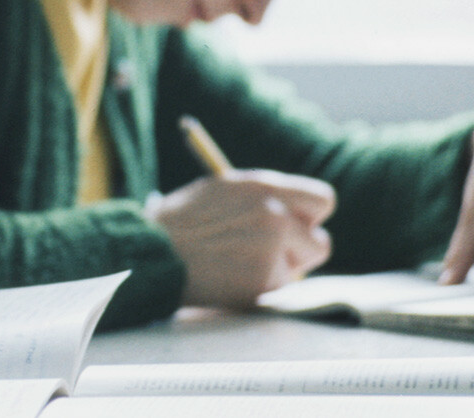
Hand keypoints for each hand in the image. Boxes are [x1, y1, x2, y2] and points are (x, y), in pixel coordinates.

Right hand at [151, 168, 335, 307]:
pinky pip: (277, 287)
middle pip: (320, 241)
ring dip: (280, 269)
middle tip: (275, 253)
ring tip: (242, 263)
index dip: (310, 216)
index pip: (322, 200)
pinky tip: (230, 276)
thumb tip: (293, 211)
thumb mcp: (220, 190)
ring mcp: (270, 248)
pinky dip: (259, 286)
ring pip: (299, 268)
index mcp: (263, 186)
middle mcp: (273, 214)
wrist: (152, 252)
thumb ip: (260, 198)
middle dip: (301, 250)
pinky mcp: (263, 280)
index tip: (297, 224)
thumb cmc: (180, 222)